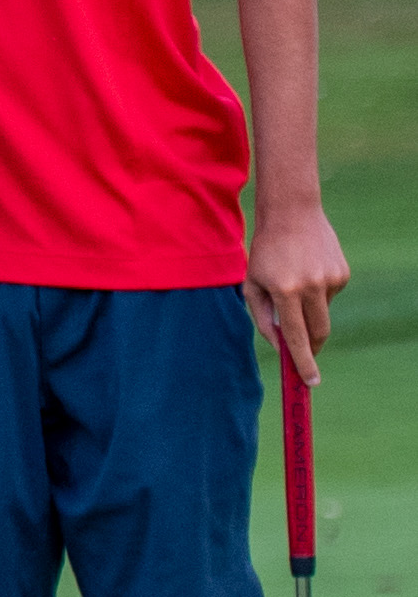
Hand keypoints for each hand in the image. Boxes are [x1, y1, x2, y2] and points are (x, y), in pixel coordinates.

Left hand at [243, 199, 349, 384]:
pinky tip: (308, 271)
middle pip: (317, 332)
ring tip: (294, 285)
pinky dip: (318, 293)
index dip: (304, 362)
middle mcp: (311, 286)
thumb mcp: (252, 284)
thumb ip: (262, 318)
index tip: (310, 382)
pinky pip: (330, 296)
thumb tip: (281, 347)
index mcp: (284, 290)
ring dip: (309, 311)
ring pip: (323, 314)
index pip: (295, 336)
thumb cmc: (265, 253)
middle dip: (312, 346)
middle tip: (305, 353)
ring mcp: (331, 279)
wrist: (291, 214)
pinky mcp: (343, 274)